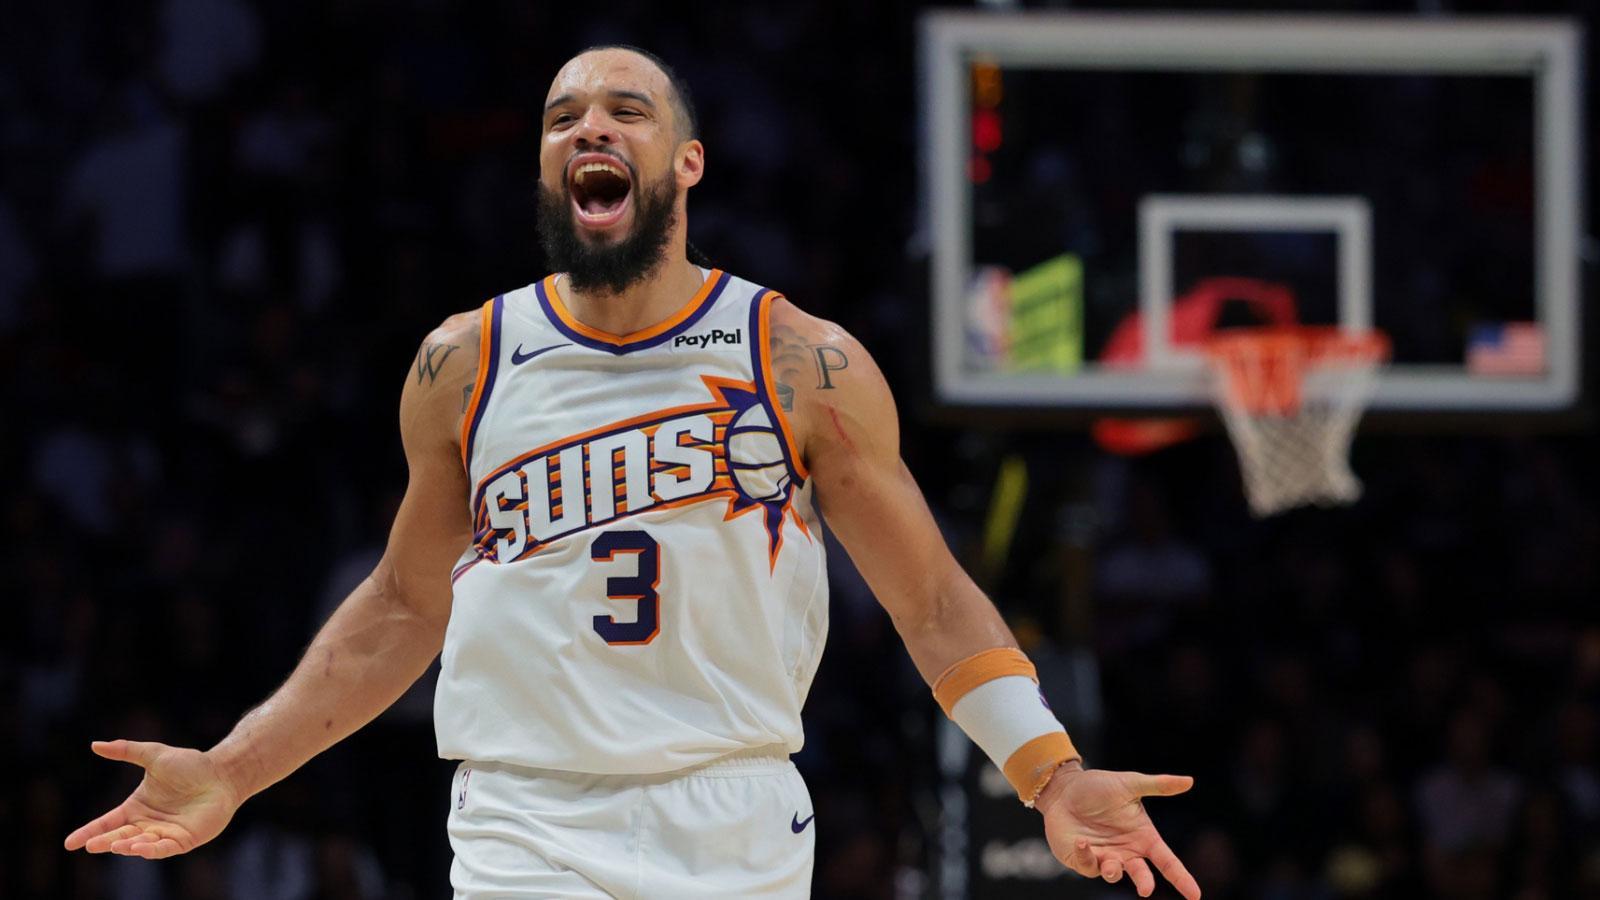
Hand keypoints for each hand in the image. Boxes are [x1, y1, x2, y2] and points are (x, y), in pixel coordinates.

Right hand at [64, 740, 241, 859]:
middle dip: (104, 842)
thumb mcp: (155, 755)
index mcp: (136, 807)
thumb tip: (95, 744)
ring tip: (115, 844)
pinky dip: (150, 850)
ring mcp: (164, 833)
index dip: (89, 832)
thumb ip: (127, 750)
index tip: (69, 843)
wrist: (223, 773)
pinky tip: (139, 847)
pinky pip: (163, 848)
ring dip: (127, 846)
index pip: (108, 822)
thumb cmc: (190, 765)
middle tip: (90, 845)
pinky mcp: (183, 840)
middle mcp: (147, 823)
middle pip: (120, 836)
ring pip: (140, 844)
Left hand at [1037, 761, 1200, 898]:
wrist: (1063, 789)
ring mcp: (1104, 857)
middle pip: (1142, 875)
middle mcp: (1126, 852)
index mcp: (1143, 837)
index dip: (1181, 878)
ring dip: (1113, 871)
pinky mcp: (1082, 860)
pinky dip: (1086, 857)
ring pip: (1114, 874)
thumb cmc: (1098, 787)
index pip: (1167, 861)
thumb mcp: (1129, 784)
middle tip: (1145, 889)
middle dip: (1144, 883)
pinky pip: (1088, 866)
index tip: (1195, 895)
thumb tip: (1189, 780)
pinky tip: (1082, 842)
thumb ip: (1158, 785)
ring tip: (1111, 864)